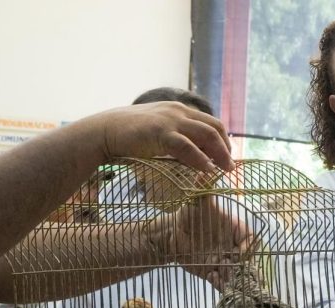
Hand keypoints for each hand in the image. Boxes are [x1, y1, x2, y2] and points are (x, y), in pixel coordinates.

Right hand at [90, 101, 234, 171]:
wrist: (104, 130)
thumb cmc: (130, 135)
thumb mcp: (159, 130)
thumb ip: (176, 137)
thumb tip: (193, 154)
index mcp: (180, 110)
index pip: (211, 123)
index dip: (223, 141)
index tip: (227, 157)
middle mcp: (179, 112)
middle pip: (214, 128)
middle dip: (226, 148)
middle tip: (230, 166)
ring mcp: (170, 120)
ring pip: (206, 135)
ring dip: (220, 154)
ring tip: (225, 170)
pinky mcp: (160, 132)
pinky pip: (187, 146)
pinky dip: (200, 159)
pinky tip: (207, 170)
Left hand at [149, 193, 255, 289]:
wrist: (172, 233)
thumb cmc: (189, 215)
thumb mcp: (197, 202)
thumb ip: (203, 189)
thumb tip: (203, 173)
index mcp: (236, 231)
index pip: (252, 240)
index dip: (249, 247)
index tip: (238, 253)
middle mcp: (233, 247)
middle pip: (248, 260)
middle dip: (242, 267)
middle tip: (231, 267)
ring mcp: (225, 261)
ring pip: (237, 274)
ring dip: (233, 277)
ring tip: (223, 277)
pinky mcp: (214, 272)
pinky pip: (223, 283)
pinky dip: (221, 284)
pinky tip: (212, 278)